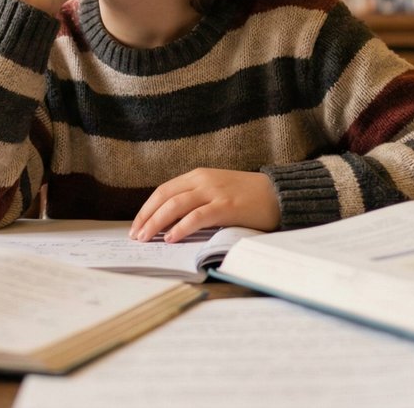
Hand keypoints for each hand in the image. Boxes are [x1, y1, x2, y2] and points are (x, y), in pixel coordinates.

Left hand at [129, 168, 281, 242]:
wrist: (278, 194)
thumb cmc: (247, 196)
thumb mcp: (216, 190)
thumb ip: (196, 199)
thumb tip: (168, 221)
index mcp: (198, 175)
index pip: (164, 191)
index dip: (147, 208)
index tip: (136, 225)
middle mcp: (203, 180)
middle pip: (165, 197)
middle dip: (146, 217)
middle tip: (136, 236)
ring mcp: (214, 192)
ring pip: (176, 205)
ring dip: (157, 223)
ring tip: (147, 239)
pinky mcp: (226, 206)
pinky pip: (197, 216)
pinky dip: (181, 227)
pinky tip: (171, 238)